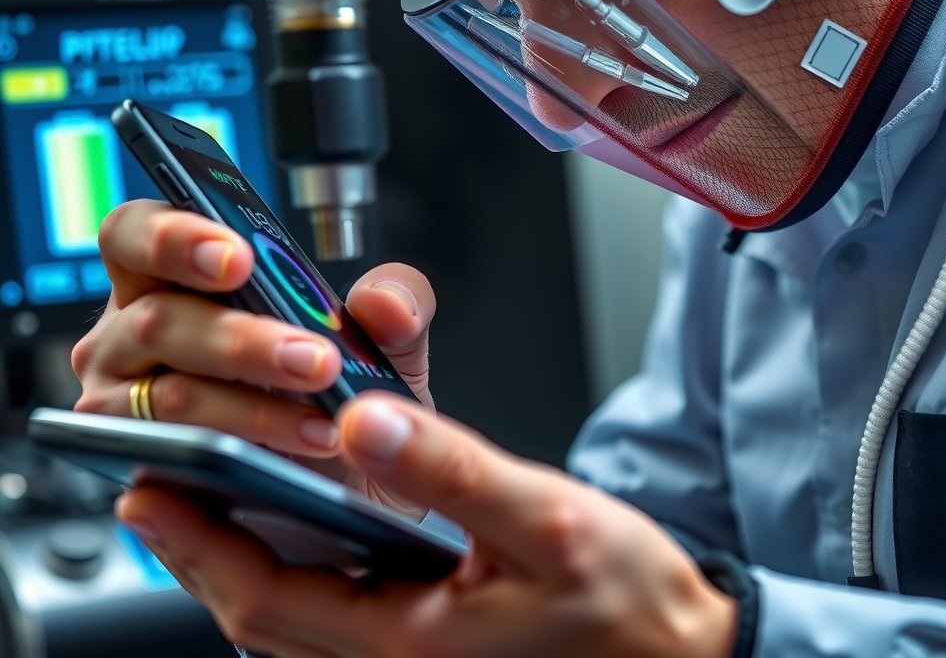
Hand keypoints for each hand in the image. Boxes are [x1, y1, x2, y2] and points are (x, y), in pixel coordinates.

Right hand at [73, 200, 434, 509]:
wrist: (352, 477)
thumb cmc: (343, 387)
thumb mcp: (386, 338)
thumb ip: (396, 302)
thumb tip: (383, 303)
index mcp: (176, 274)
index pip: (138, 233)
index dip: (176, 237)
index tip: (239, 257)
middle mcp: (135, 333)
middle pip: (157, 319)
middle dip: (242, 340)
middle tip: (315, 358)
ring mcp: (127, 403)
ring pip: (171, 396)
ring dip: (254, 409)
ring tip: (324, 419)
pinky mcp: (143, 467)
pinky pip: (175, 460)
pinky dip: (240, 454)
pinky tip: (294, 455)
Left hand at [116, 395, 738, 657]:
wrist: (679, 655)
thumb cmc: (624, 600)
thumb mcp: (545, 521)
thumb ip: (451, 470)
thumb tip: (365, 422)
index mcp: (409, 640)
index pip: (268, 597)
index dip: (200, 544)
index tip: (155, 488)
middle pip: (261, 616)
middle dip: (197, 554)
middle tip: (157, 490)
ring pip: (290, 624)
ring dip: (237, 565)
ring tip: (207, 507)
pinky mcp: (430, 650)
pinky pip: (332, 622)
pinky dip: (291, 578)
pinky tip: (296, 538)